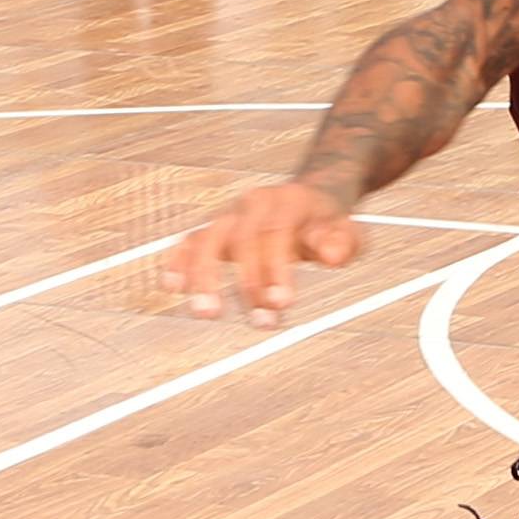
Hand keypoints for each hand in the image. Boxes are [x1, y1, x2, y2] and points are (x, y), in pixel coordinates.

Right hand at [169, 180, 362, 326]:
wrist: (311, 198)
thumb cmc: (327, 224)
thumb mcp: (347, 229)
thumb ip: (342, 242)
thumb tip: (334, 256)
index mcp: (287, 201)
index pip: (276, 233)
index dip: (276, 268)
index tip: (282, 303)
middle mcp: (253, 204)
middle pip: (242, 239)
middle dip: (248, 282)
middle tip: (260, 320)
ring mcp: (230, 216)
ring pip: (208, 239)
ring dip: (204, 277)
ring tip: (206, 313)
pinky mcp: (214, 230)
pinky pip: (190, 242)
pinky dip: (178, 262)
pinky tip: (171, 286)